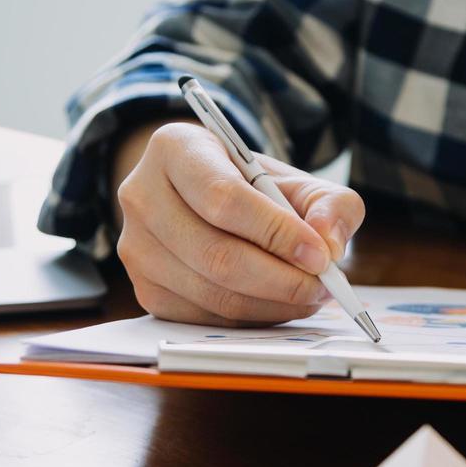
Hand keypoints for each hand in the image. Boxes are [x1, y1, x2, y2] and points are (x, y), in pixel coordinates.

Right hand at [114, 122, 364, 324]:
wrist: (203, 200)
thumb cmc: (250, 187)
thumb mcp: (295, 179)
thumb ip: (329, 203)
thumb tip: (329, 245)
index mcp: (175, 149)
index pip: (223, 198)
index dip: (276, 232)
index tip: (319, 254)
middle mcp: (142, 196)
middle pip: (216, 254)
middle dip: (281, 279)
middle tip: (323, 286)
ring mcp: (137, 249)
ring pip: (212, 293)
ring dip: (273, 303)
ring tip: (309, 295)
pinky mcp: (146, 291)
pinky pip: (205, 317)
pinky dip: (252, 318)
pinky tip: (277, 303)